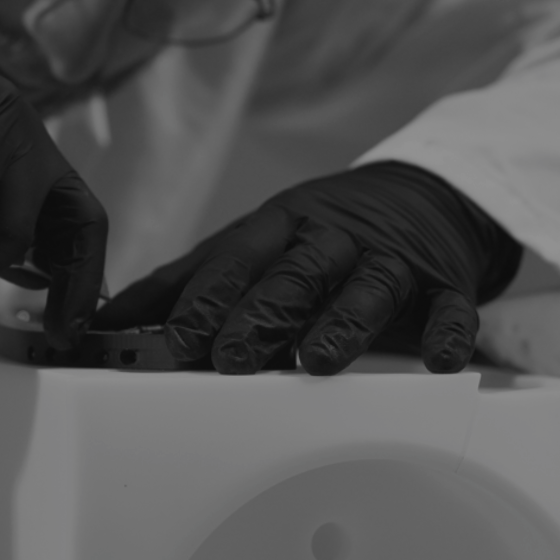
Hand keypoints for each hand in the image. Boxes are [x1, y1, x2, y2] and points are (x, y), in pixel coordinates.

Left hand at [92, 162, 520, 373]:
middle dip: (261, 316)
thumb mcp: (250, 244)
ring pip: (366, 289)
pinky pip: (452, 307)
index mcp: (279, 225)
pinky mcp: (444, 283)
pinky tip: (442, 360)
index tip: (175, 341)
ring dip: (341, 325)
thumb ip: (183, 282)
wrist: (421, 195)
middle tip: (230, 357)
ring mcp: (391, 260)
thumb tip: (108, 320)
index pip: (236, 261)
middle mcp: (332, 238)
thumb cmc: (317, 233)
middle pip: (294, 275)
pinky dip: (450, 331)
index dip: (205, 301)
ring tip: (316, 363)